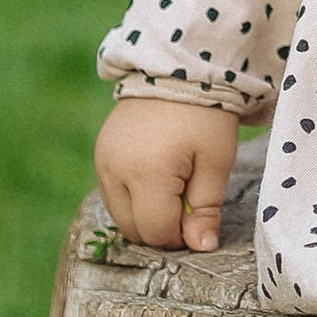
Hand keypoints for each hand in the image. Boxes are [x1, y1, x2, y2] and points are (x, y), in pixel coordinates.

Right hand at [94, 95, 246, 251]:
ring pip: (120, 216)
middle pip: (134, 230)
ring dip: (146, 216)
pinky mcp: (100, 155)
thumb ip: (206, 208)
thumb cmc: (204, 116)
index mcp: (146, 174)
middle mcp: (115, 172)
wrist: (178, 70)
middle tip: (189, 207)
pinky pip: (113, 195)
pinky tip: (157, 180)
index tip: (200, 221)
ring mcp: (102, 163)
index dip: (182, 237)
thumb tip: (201, 247)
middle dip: (162, 230)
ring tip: (174, 190)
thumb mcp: (216, 161)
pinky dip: (133, 199)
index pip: (157, 232)